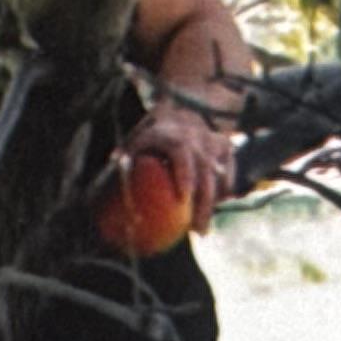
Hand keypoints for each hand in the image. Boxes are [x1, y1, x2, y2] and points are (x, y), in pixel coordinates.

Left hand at [125, 93, 236, 236]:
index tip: (183, 199)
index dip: (184, 176)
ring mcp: (214, 143)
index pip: (183, 156)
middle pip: (205, 174)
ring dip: (213, 204)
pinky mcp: (226, 148)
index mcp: (175, 136)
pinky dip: (223, 193)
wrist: (182, 108)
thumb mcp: (137, 139)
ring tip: (202, 228)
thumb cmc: (153, 132)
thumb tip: (112, 167)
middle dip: (204, 204)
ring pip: (220, 177)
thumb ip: (126, 154)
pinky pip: (228, 175)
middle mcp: (197, 139)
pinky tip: (214, 211)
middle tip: (198, 231)